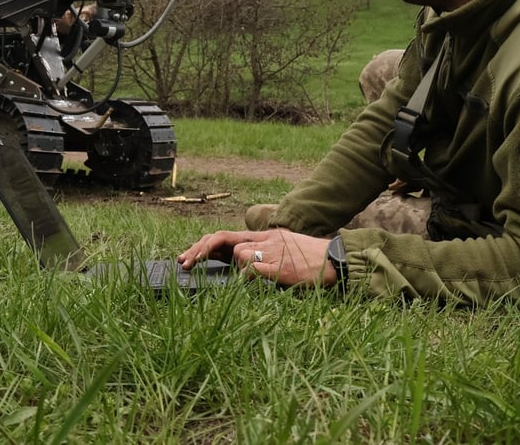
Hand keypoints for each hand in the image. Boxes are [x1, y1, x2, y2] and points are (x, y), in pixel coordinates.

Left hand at [178, 229, 338, 287]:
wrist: (335, 261)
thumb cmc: (310, 261)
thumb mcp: (282, 252)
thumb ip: (261, 257)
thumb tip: (239, 270)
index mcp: (263, 236)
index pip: (225, 236)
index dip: (203, 246)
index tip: (186, 258)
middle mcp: (264, 239)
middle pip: (222, 239)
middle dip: (199, 250)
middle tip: (184, 264)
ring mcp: (271, 251)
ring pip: (239, 255)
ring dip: (238, 269)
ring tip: (254, 275)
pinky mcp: (279, 266)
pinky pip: (254, 270)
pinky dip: (249, 276)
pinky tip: (254, 283)